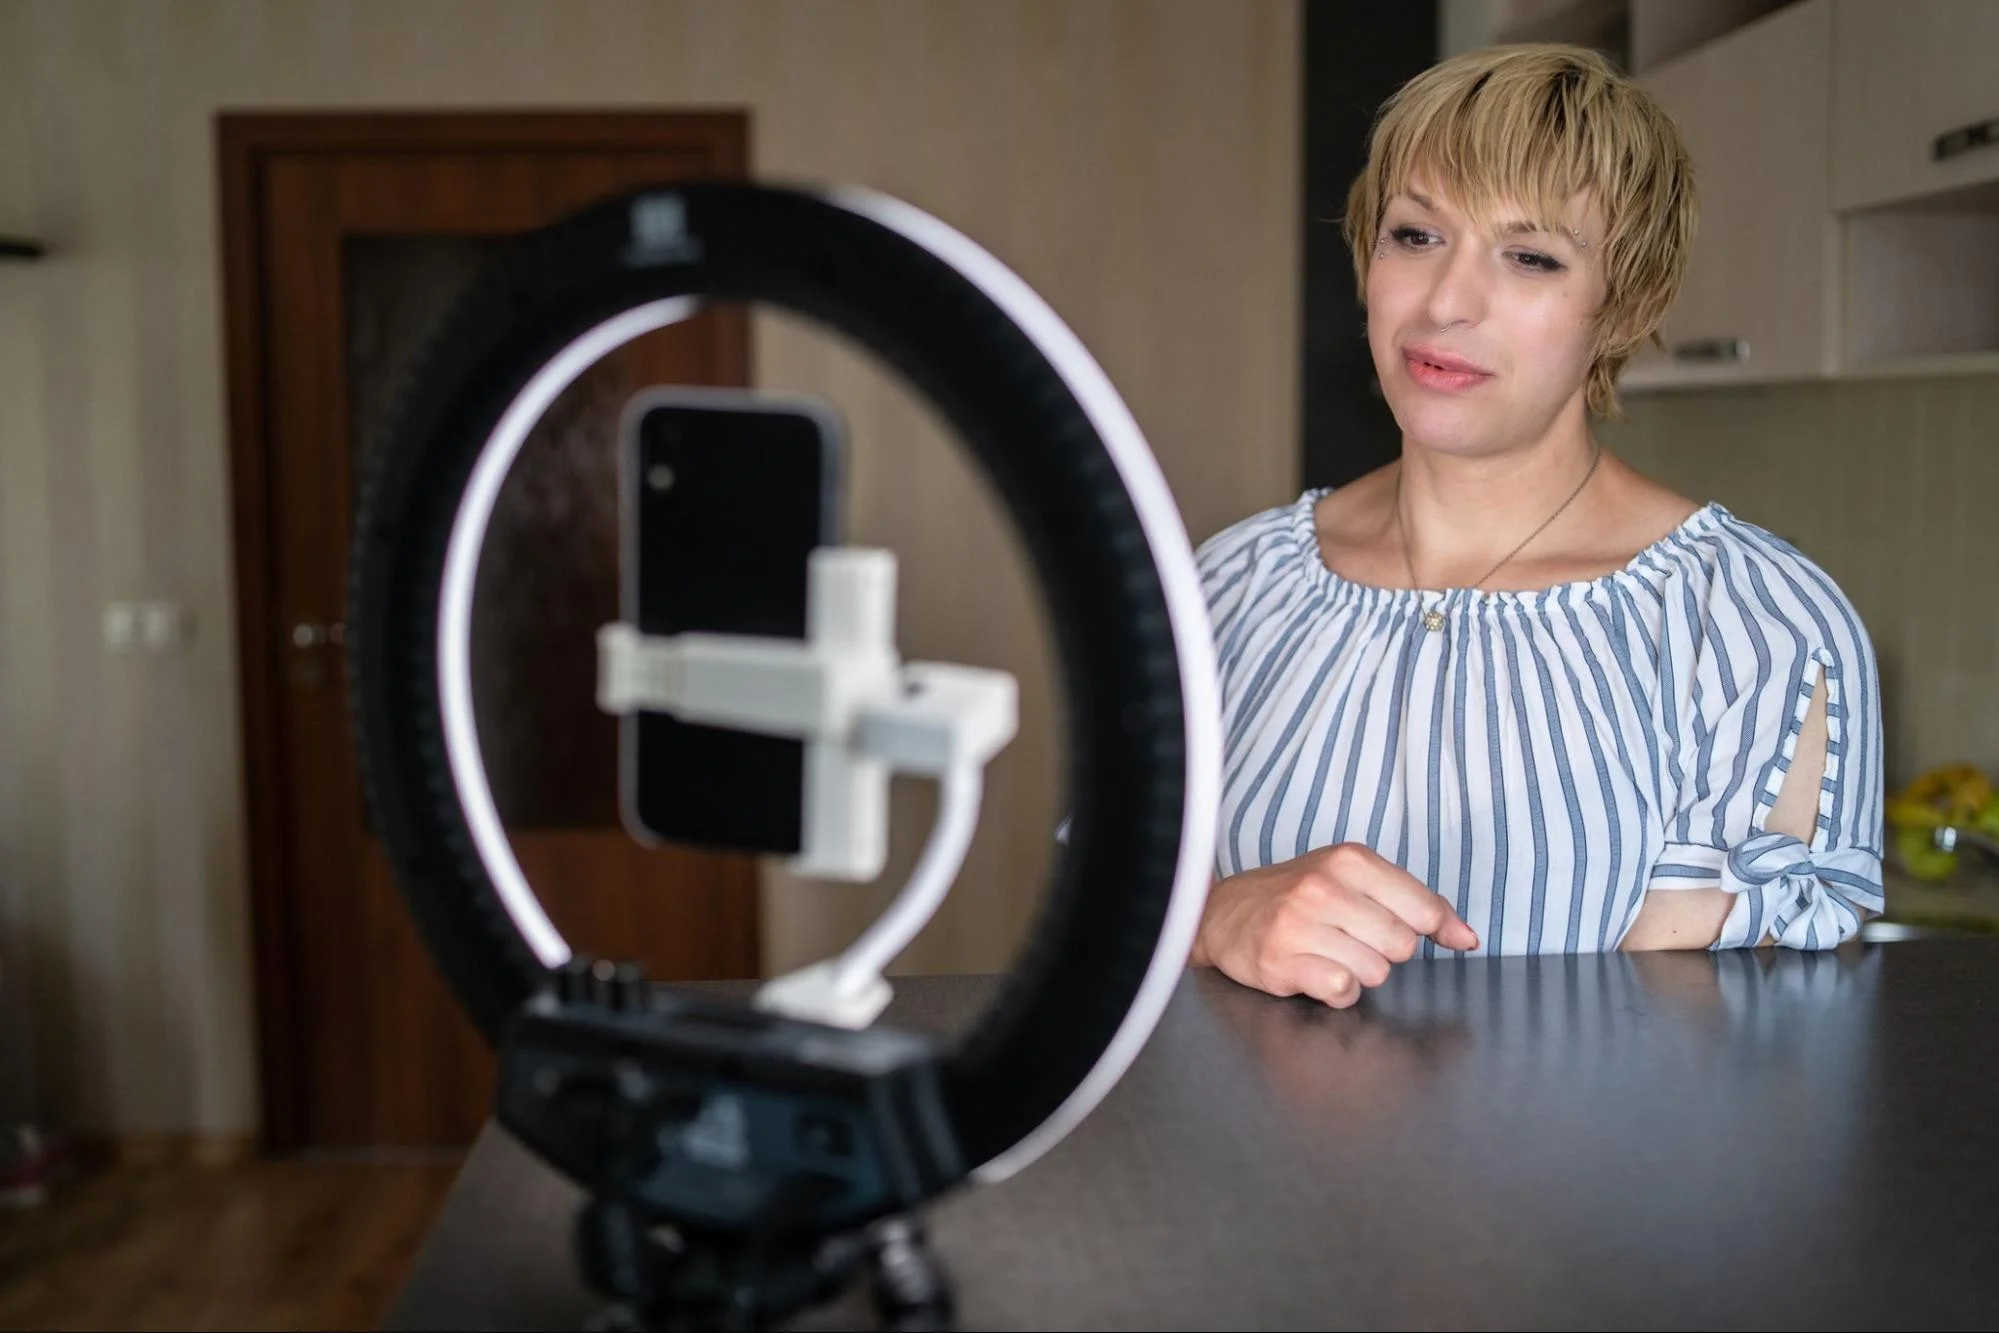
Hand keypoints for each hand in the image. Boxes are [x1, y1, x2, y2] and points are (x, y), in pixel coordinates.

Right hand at [1191, 843, 1478, 1007]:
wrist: (1222, 913)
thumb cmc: (1297, 897)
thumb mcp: (1354, 880)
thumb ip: (1414, 903)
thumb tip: (1467, 938)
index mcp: (1349, 861)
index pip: (1423, 909)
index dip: (1434, 931)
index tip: (1428, 936)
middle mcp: (1324, 888)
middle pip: (1401, 946)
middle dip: (1385, 952)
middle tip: (1354, 940)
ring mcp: (1299, 924)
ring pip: (1374, 972)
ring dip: (1359, 973)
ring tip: (1329, 954)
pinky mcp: (1280, 961)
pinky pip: (1342, 990)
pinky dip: (1336, 991)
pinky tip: (1316, 972)